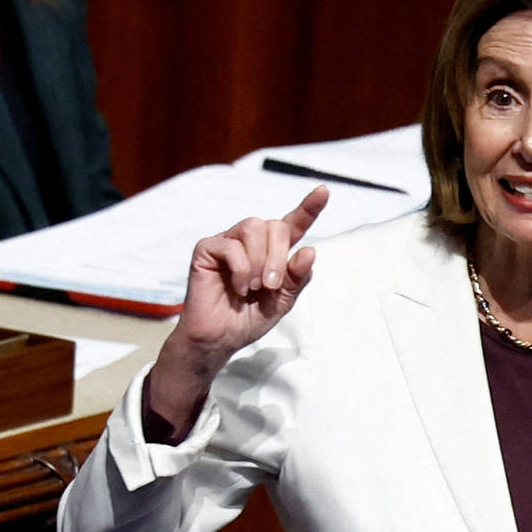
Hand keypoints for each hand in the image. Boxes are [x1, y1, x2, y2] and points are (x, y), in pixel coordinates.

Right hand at [146, 186, 328, 433]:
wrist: (220, 339)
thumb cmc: (248, 319)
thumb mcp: (282, 302)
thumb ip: (297, 278)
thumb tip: (310, 251)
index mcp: (271, 252)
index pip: (292, 225)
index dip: (308, 208)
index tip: (324, 191)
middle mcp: (250, 241)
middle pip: (274, 224)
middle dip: (278, 256)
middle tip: (271, 285)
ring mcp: (228, 242)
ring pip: (253, 227)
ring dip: (260, 260)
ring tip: (255, 286)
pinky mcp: (207, 249)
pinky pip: (231, 245)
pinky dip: (241, 269)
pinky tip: (239, 288)